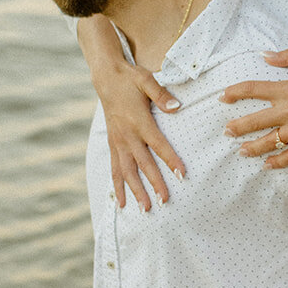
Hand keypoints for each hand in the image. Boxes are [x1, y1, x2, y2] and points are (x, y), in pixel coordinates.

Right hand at [99, 60, 184, 209]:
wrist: (106, 78)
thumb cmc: (130, 79)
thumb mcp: (146, 80)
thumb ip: (161, 95)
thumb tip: (177, 107)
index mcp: (139, 121)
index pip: (158, 144)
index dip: (170, 160)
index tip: (182, 175)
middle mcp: (127, 135)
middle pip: (143, 164)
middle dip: (154, 183)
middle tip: (165, 201)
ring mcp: (118, 141)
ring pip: (126, 171)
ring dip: (136, 191)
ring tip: (145, 209)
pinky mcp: (112, 144)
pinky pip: (115, 169)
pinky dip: (118, 186)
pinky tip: (122, 202)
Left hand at [222, 50, 287, 167]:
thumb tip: (266, 55)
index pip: (254, 89)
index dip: (235, 92)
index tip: (223, 97)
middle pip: (255, 120)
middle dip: (237, 127)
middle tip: (226, 131)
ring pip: (269, 141)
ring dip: (252, 148)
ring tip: (241, 152)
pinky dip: (277, 162)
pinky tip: (267, 165)